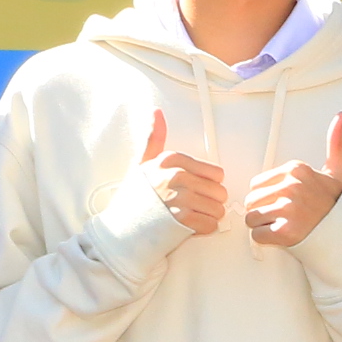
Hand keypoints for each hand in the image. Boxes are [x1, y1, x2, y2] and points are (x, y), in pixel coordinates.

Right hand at [138, 107, 224, 234]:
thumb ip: (154, 138)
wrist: (122, 230)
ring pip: (218, 209)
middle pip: (220, 191)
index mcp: (171, 160)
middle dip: (209, 202)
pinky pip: (210, 225)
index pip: (216, 173)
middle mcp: (176, 175)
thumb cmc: (135, 199)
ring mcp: (180, 197)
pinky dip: (202, 230)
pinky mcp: (182, 220)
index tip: (192, 190)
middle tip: (191, 207)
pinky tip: (187, 227)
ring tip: (188, 217)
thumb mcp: (144, 163)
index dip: (207, 185)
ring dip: (207, 217)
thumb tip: (156, 112)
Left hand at [243, 112, 341, 248]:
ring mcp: (288, 209)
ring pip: (251, 218)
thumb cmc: (336, 206)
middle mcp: (291, 186)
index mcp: (296, 169)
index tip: (285, 202)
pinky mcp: (285, 231)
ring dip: (263, 225)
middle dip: (263, 210)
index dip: (267, 196)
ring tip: (282, 225)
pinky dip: (267, 240)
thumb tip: (341, 115)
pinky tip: (283, 236)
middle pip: (251, 200)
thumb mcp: (336, 171)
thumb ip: (335, 143)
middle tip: (283, 216)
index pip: (257, 183)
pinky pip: (257, 236)